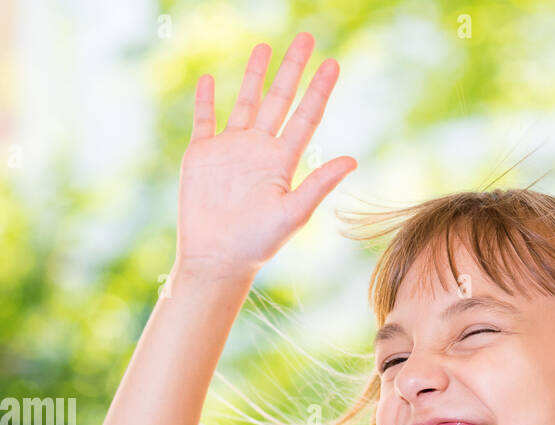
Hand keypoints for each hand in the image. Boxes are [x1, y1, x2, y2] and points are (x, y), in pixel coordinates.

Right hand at [175, 33, 356, 281]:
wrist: (217, 257)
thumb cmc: (257, 243)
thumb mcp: (292, 214)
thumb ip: (318, 184)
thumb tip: (352, 160)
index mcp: (282, 161)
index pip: (305, 116)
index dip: (319, 90)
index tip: (333, 63)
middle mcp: (259, 150)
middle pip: (279, 99)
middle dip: (292, 69)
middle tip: (307, 38)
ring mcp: (230, 149)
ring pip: (245, 102)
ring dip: (253, 76)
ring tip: (264, 48)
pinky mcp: (202, 154)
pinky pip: (203, 120)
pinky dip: (204, 100)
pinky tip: (207, 79)